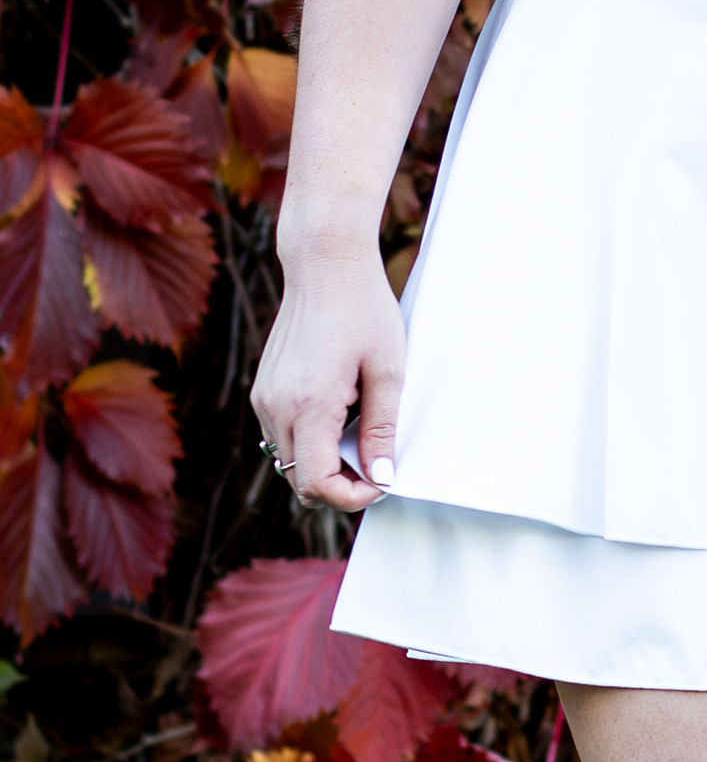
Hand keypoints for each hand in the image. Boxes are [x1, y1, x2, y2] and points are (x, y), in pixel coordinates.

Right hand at [251, 250, 404, 512]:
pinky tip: (338, 405)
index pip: (316, 484)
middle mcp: (276, 407)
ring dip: (322, 460)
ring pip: (288, 460)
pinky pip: (282, 434)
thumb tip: (381, 478)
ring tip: (358, 421)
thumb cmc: (363, 310)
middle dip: (338, 484)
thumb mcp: (387, 369)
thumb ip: (382, 428)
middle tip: (375, 460)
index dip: (351, 496)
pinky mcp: (262, 389)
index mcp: (308, 405)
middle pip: (298, 481)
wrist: (325, 265)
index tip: (380, 481)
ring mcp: (264, 399)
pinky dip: (309, 438)